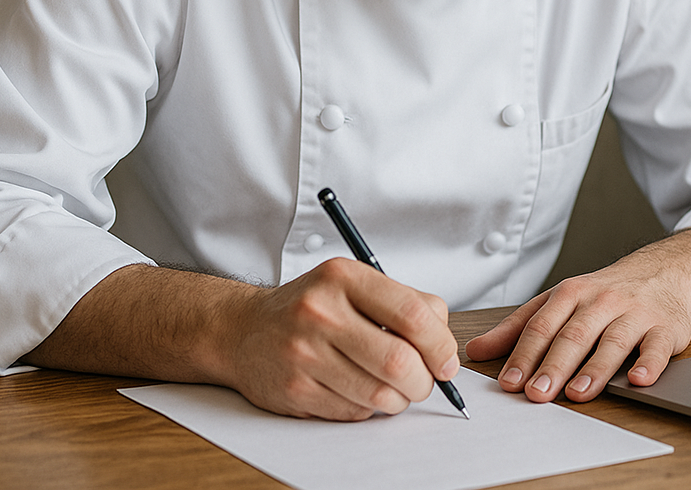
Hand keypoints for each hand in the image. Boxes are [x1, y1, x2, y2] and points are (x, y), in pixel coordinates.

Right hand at [216, 257, 459, 420]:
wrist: (244, 330)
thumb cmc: (312, 306)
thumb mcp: (355, 283)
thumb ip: (404, 302)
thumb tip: (444, 342)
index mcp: (344, 277)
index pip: (411, 314)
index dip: (440, 344)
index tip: (447, 360)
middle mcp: (322, 312)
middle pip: (399, 361)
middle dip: (425, 381)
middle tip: (426, 381)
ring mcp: (305, 354)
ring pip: (380, 394)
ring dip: (400, 399)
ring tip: (395, 388)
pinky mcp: (295, 390)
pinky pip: (354, 412)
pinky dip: (369, 408)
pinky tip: (359, 390)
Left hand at [465, 229, 690, 403]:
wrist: (663, 272)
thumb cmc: (603, 293)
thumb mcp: (559, 300)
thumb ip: (519, 326)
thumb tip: (476, 349)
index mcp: (571, 293)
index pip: (542, 325)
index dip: (524, 354)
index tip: (509, 382)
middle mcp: (601, 301)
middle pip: (574, 334)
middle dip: (553, 365)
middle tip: (537, 393)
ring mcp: (634, 313)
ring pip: (612, 342)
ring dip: (594, 369)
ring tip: (577, 393)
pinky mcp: (664, 329)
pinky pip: (656, 348)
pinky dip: (647, 364)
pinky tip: (637, 380)